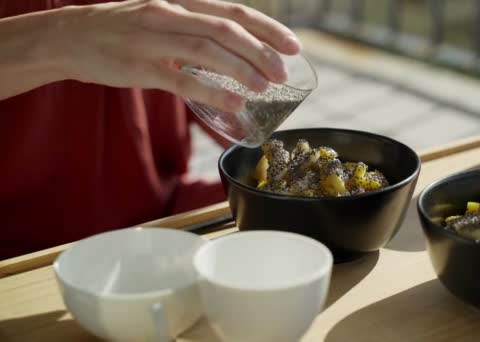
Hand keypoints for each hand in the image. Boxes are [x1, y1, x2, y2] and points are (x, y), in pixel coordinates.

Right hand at [1, 0, 301, 111]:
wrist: (70, 36)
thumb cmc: (122, 30)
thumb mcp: (163, 20)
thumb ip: (196, 34)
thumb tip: (234, 57)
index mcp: (180, 2)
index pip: (234, 12)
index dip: (267, 28)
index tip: (293, 45)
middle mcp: (170, 14)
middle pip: (226, 30)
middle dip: (260, 51)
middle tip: (282, 73)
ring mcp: (154, 39)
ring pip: (207, 51)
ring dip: (241, 70)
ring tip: (265, 88)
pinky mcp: (140, 66)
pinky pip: (182, 79)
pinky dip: (212, 91)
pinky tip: (234, 104)